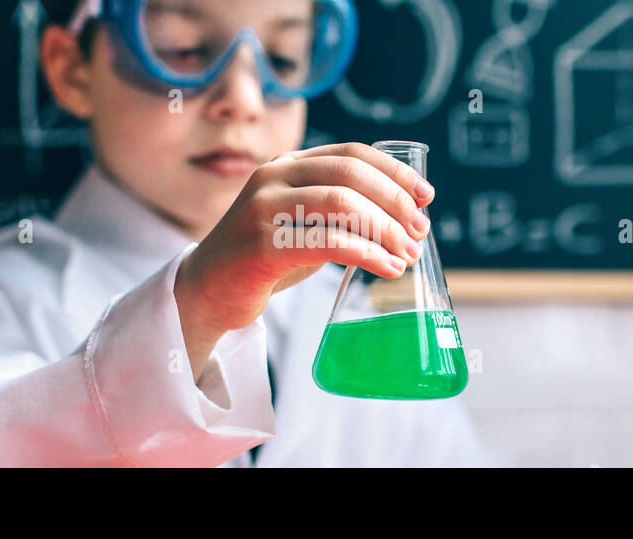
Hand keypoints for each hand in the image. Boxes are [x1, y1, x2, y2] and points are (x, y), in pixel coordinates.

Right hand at [173, 142, 434, 381]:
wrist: (207, 291)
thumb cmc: (263, 258)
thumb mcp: (300, 220)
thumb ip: (338, 208)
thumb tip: (404, 215)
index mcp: (287, 164)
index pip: (351, 153)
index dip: (394, 172)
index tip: (426, 196)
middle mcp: (274, 177)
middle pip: (351, 175)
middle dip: (395, 202)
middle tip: (420, 231)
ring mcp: (265, 208)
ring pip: (343, 205)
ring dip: (385, 230)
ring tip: (407, 254)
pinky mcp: (263, 244)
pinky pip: (329, 242)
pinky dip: (368, 254)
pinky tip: (387, 268)